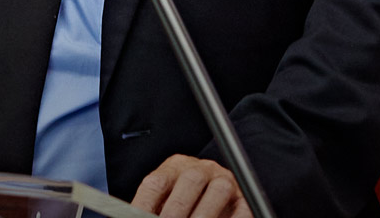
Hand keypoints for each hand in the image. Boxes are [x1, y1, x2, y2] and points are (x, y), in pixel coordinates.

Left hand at [131, 155, 251, 217]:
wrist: (219, 198)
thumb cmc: (184, 204)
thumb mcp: (165, 202)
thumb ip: (152, 209)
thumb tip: (134, 216)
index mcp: (175, 167)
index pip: (157, 182)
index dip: (144, 204)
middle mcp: (202, 169)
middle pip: (189, 181)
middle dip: (176, 210)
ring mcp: (226, 181)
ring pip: (218, 191)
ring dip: (204, 215)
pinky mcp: (245, 198)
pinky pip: (242, 210)